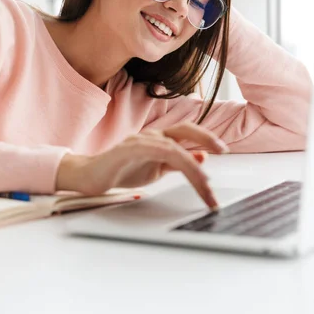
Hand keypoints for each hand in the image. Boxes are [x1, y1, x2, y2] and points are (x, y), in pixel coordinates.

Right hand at [55, 122, 229, 208]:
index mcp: (159, 140)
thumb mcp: (156, 169)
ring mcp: (139, 141)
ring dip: (192, 167)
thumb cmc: (120, 171)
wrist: (90, 176)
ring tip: (205, 184)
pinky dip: (171, 158)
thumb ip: (177, 163)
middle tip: (222, 150)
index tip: (223, 149)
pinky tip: (183, 167)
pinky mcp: (128, 150)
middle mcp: (151, 136)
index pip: (187, 134)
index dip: (206, 138)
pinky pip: (154, 151)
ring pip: (173, 147)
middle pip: (183, 129)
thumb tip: (202, 157)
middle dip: (205, 137)